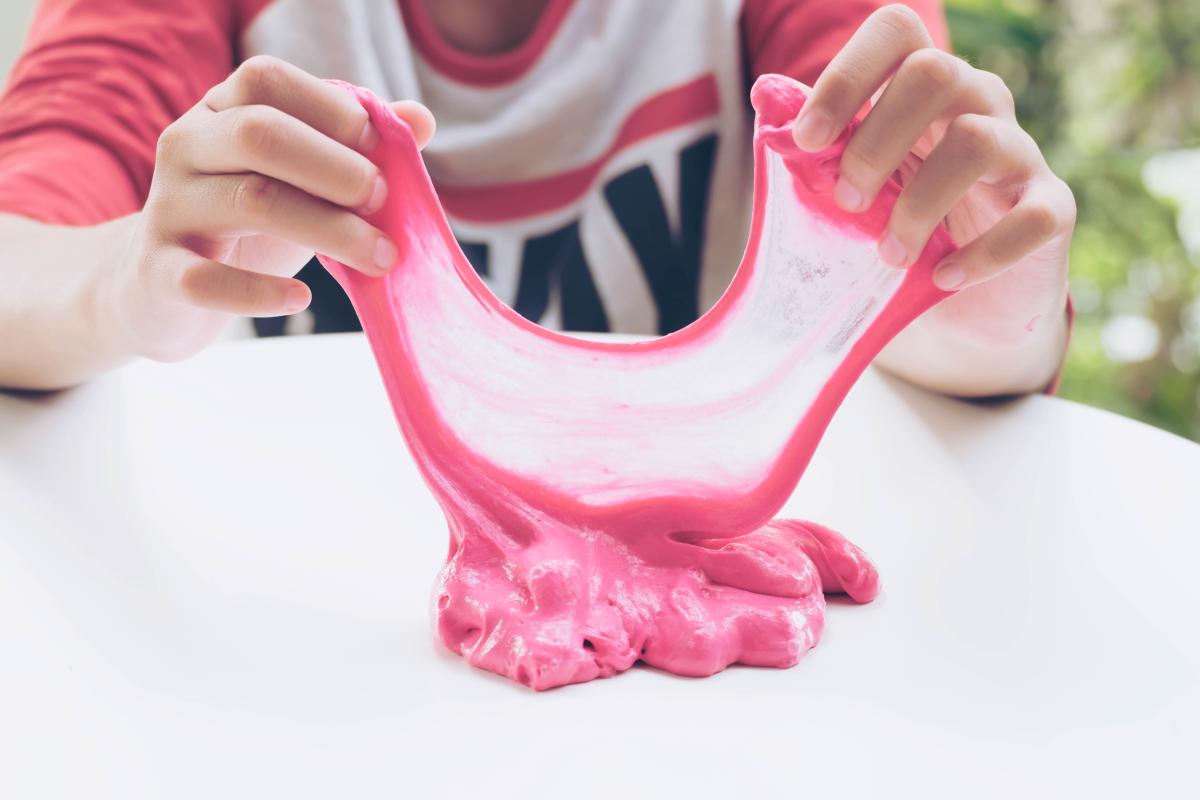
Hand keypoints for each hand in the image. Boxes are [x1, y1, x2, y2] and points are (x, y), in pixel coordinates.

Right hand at [106, 55, 434, 360]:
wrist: (160, 288)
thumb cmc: (247, 225)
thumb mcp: (298, 180)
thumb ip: (354, 148)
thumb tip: (420, 118)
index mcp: (218, 112)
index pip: (266, 80)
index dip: (331, 108)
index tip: (381, 148)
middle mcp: (185, 148)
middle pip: (260, 133)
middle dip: (336, 166)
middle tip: (383, 201)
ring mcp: (168, 209)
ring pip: (251, 200)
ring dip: (330, 229)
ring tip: (379, 257)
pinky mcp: (160, 273)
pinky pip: (206, 280)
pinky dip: (262, 292)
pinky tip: (301, 298)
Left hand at [791, 4, 1073, 355]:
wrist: (963, 311)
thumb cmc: (897, 234)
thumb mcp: (849, 194)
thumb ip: (814, 153)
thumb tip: (764, 97)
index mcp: (921, 90)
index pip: (897, 32)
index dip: (847, 75)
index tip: (808, 139)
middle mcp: (978, 104)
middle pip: (935, 72)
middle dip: (875, 141)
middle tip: (848, 202)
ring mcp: (1020, 154)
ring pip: (978, 139)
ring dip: (919, 205)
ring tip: (890, 256)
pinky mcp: (1053, 210)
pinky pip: (1034, 217)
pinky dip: (983, 253)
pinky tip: (943, 279)